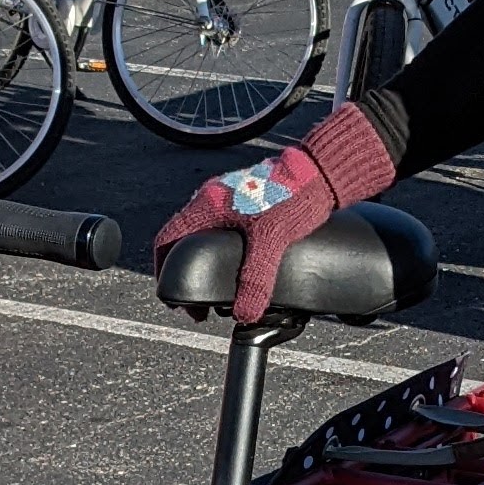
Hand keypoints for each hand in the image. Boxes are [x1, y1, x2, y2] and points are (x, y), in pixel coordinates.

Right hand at [151, 99, 396, 322]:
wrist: (320, 171)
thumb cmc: (294, 196)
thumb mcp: (272, 241)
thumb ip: (256, 279)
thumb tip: (244, 314)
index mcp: (208, 204)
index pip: (168, 239)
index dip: (163, 270)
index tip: (175, 298)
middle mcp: (211, 197)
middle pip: (183, 240)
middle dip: (186, 273)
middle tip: (199, 304)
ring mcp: (227, 197)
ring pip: (202, 234)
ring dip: (203, 262)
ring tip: (217, 290)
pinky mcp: (244, 199)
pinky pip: (220, 228)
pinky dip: (219, 251)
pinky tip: (237, 268)